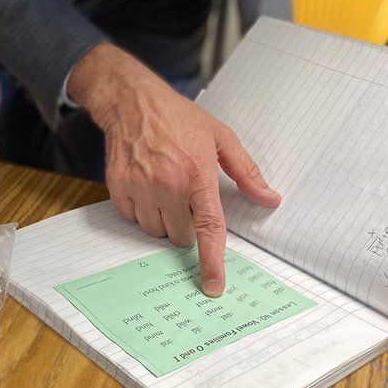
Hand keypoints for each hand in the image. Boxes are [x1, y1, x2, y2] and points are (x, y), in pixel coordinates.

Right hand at [69, 44, 280, 294]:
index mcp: (198, 175)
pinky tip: (145, 186)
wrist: (133, 102)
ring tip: (164, 188)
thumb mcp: (220, 137)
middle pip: (181, 235)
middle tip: (185, 197)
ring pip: (156, 231)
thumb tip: (269, 198)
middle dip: (186, 225)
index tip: (214, 285)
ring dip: (163, 220)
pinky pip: (133, 219)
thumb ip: (246, 172)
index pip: (209, 228)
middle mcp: (168, 185)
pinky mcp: (119, 188)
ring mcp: (140, 187)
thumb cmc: (178, 117)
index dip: (212, 262)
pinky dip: (141, 210)